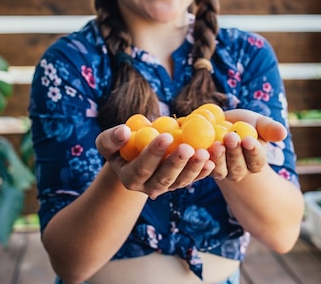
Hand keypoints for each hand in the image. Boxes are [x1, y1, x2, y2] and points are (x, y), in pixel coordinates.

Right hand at [96, 125, 214, 198]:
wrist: (134, 155)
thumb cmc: (120, 145)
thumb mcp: (108, 141)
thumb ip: (111, 138)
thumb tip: (123, 132)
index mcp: (130, 178)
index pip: (141, 168)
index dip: (153, 153)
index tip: (166, 136)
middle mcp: (148, 187)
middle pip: (164, 179)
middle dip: (176, 163)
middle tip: (188, 148)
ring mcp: (167, 187)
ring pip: (180, 182)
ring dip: (193, 168)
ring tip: (204, 153)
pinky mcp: (181, 182)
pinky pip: (193, 179)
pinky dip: (203, 171)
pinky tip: (212, 160)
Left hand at [209, 109, 286, 180]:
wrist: (220, 127)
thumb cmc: (244, 125)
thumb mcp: (258, 123)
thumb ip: (270, 128)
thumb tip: (283, 133)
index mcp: (256, 162)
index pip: (257, 159)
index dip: (252, 150)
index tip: (248, 139)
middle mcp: (240, 171)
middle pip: (238, 166)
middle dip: (234, 152)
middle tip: (231, 137)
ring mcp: (222, 172)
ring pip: (221, 169)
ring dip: (218, 158)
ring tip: (216, 144)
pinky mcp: (206, 169)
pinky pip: (203, 168)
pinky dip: (202, 161)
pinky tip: (200, 150)